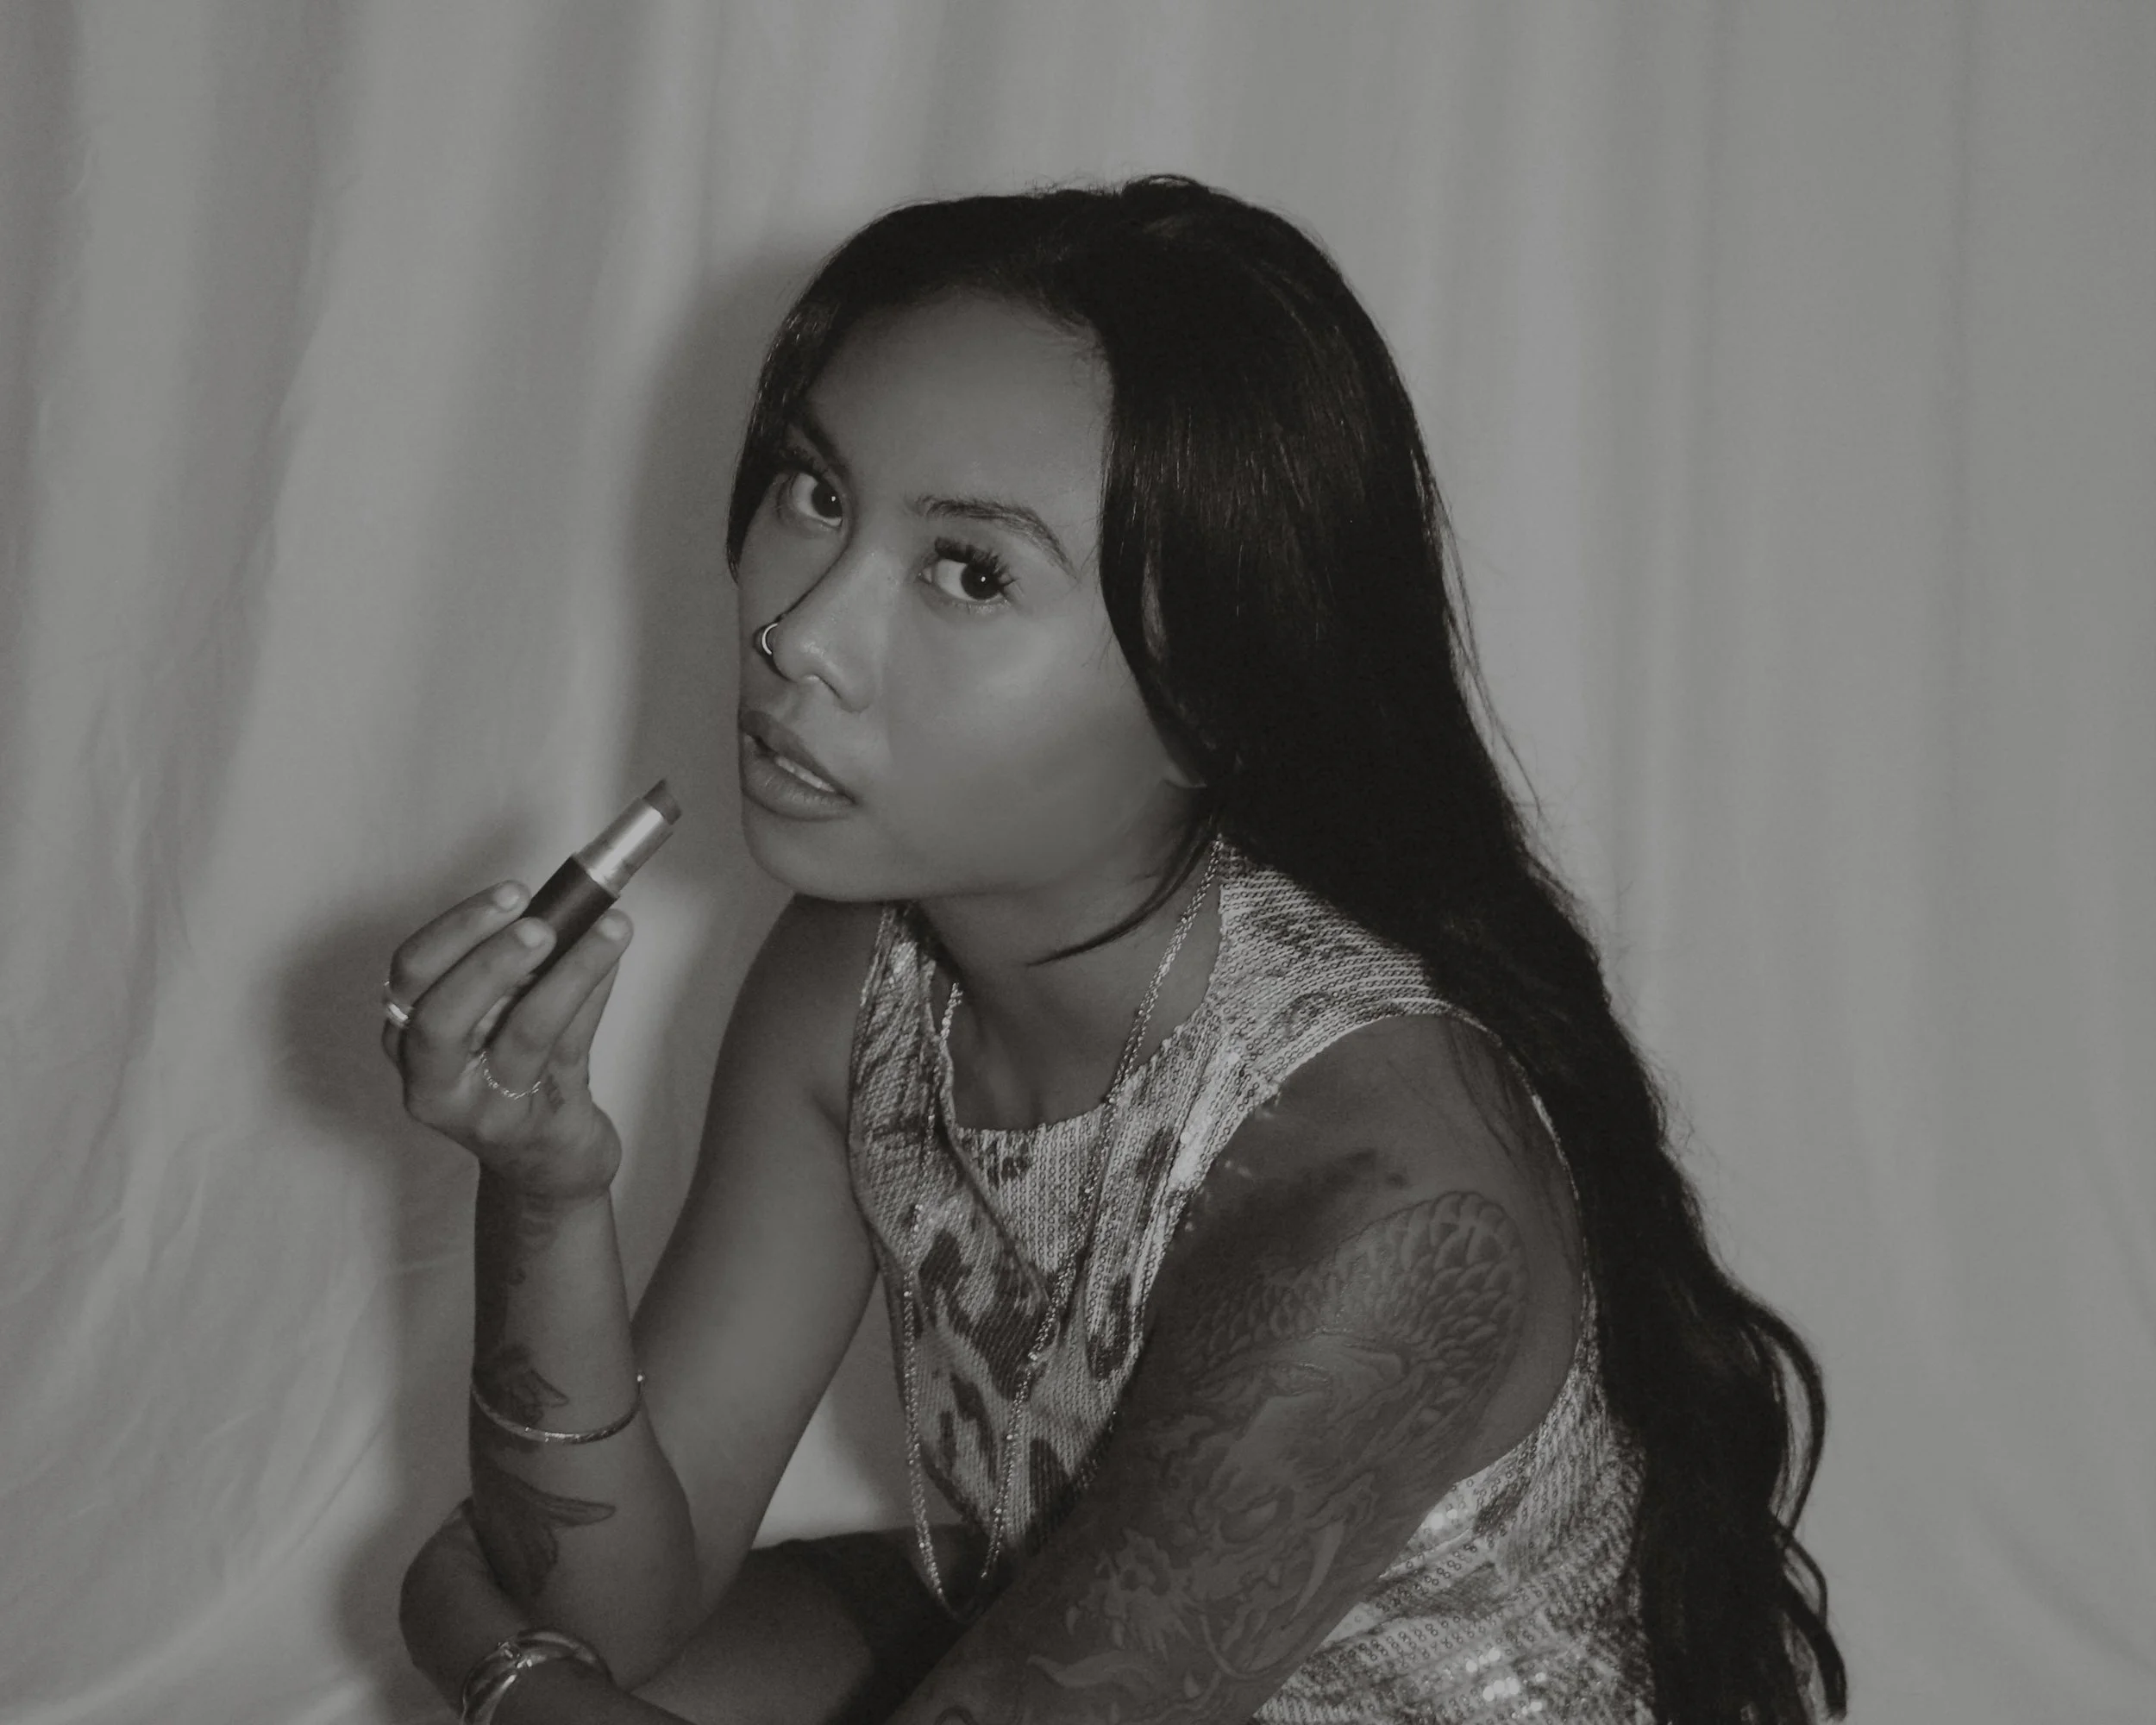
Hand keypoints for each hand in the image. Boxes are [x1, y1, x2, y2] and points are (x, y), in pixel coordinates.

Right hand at [383, 881, 631, 1204]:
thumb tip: (565, 899)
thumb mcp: (496, 1019)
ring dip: (570, 972)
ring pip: (522, 1034)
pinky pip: (569, 1049)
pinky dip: (594, 995)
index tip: (511, 894)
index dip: (456, 929)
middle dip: (490, 960)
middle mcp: (433, 1082)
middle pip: (440, 1017)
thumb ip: (516, 966)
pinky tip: (612, 960)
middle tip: (541, 922)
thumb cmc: (517, 1074)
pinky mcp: (536, 1123)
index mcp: (408, 1042)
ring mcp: (484, 1109)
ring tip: (608, 930)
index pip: (410, 976)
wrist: (547, 1163)